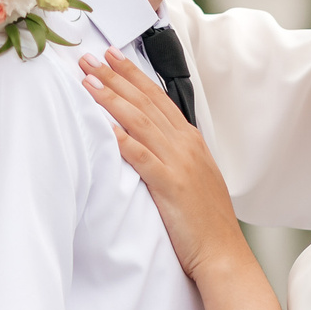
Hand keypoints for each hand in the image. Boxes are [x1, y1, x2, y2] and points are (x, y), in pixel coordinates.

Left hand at [79, 51, 245, 281]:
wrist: (222, 252)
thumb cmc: (205, 220)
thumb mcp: (193, 176)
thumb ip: (173, 154)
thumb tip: (148, 139)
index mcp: (190, 141)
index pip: (157, 98)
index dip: (133, 75)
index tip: (112, 57)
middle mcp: (185, 145)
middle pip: (145, 102)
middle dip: (116, 77)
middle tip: (90, 58)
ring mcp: (178, 163)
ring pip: (140, 121)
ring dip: (112, 98)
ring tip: (88, 81)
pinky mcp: (170, 185)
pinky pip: (141, 156)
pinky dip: (123, 139)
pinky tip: (105, 126)